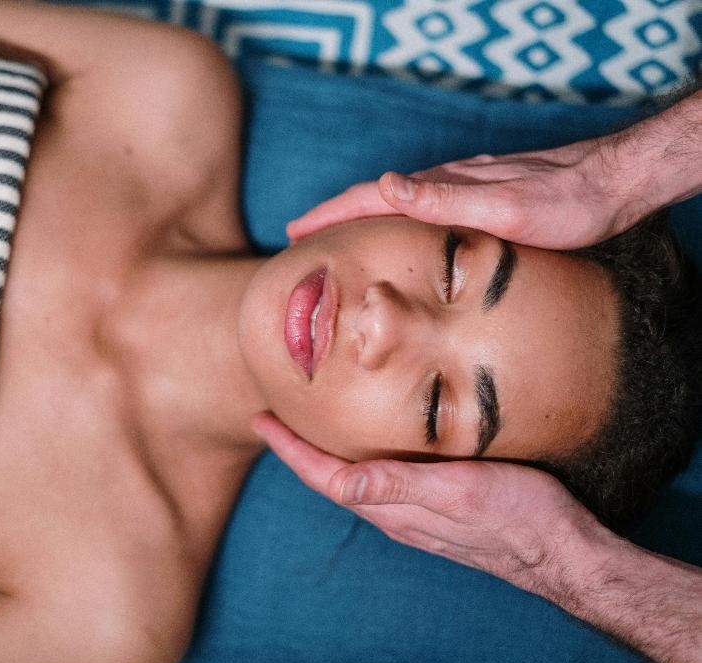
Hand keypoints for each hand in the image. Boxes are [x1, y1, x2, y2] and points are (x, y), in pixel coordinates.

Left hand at [251, 412, 601, 595]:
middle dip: (298, 449)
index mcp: (393, 507)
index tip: (261, 420)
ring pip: (355, 480)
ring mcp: (415, 513)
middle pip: (331, 479)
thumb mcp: (460, 492)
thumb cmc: (518, 516)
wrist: (564, 550)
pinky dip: (359, 457)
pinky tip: (369, 443)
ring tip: (308, 426)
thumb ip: (402, 486)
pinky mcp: (437, 506)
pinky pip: (382, 481)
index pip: (324, 477)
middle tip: (275, 417)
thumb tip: (341, 482)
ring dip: (325, 454)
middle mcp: (396, 513)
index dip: (289, 449)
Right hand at [286, 140, 643, 249]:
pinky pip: (419, 209)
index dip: (329, 215)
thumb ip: (445, 198)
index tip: (294, 231)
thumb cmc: (562, 204)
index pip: (370, 197)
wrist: (610, 186)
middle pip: (374, 198)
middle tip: (299, 235)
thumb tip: (385, 185)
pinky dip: (391, 220)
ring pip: (395, 203)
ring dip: (359, 218)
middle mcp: (445, 185)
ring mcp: (460, 189)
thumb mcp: (504, 208)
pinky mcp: (476, 199)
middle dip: (333, 215)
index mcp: (442, 187)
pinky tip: (396, 232)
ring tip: (335, 236)